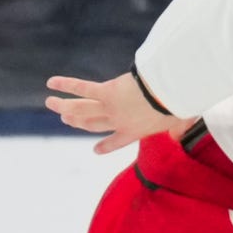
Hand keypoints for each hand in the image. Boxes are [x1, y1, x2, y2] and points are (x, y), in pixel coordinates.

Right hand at [46, 73, 193, 153]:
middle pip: (91, 124)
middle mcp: (118, 122)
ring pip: (80, 109)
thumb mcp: (179, 121)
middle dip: (77, 122)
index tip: (96, 149)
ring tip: (49, 103)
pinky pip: (83, 88)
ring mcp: (110, 108)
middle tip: (65, 118)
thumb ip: (179, 129)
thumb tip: (183, 135)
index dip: (105, 145)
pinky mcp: (107, 92)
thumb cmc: (177, 107)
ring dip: (63, 106)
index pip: (117, 141)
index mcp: (134, 132)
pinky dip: (67, 84)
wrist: (168, 95)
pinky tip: (51, 82)